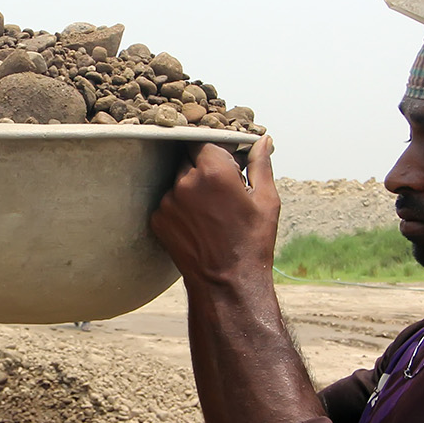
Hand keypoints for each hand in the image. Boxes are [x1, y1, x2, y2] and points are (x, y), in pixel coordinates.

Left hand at [151, 137, 278, 289]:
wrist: (226, 283)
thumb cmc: (252, 242)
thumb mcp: (266, 200)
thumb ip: (261, 164)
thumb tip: (263, 140)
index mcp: (214, 171)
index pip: (205, 141)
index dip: (217, 151)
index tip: (227, 163)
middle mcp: (185, 182)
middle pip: (188, 158)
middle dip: (204, 167)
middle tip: (222, 191)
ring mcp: (167, 201)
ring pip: (177, 180)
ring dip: (191, 187)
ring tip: (211, 211)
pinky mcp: (157, 219)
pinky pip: (168, 201)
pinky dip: (180, 206)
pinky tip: (198, 224)